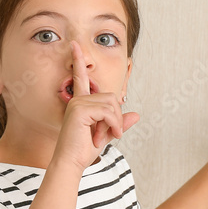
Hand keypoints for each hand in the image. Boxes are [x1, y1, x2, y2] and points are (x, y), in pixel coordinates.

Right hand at [51, 40, 139, 171]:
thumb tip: (136, 114)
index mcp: (80, 102)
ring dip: (113, 123)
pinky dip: (112, 125)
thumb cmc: (83, 150)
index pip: (81, 78)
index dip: (79, 60)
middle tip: (107, 135)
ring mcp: (78, 103)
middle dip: (115, 117)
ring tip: (103, 137)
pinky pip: (108, 112)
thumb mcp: (106, 134)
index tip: (75, 45)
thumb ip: (119, 123)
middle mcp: (78, 99)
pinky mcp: (80, 109)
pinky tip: (105, 136)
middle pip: (111, 97)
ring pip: (111, 105)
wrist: (71, 163)